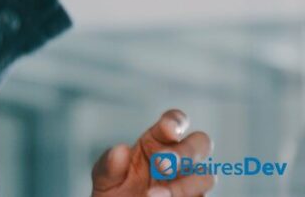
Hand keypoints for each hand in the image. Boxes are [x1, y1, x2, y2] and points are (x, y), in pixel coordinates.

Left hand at [91, 109, 214, 196]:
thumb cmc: (113, 191)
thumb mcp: (104, 177)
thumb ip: (109, 164)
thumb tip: (120, 150)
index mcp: (156, 141)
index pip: (175, 121)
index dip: (176, 121)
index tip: (167, 129)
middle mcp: (178, 158)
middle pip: (201, 142)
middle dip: (185, 151)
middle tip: (161, 165)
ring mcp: (189, 182)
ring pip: (206, 176)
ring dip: (183, 185)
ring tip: (152, 195)